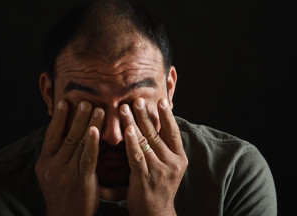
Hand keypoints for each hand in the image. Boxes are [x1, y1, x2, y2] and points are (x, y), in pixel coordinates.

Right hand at [34, 100, 104, 215]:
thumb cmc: (62, 193)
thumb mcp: (51, 173)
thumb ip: (57, 155)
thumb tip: (65, 132)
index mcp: (44, 163)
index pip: (51, 135)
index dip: (58, 118)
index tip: (64, 102)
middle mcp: (52, 166)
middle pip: (66, 136)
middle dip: (77, 117)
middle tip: (85, 101)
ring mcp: (66, 173)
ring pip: (78, 143)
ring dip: (88, 124)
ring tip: (97, 109)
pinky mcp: (81, 180)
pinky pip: (87, 157)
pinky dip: (92, 142)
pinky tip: (96, 130)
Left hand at [119, 98, 187, 215]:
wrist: (156, 214)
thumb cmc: (159, 186)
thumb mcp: (169, 166)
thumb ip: (164, 148)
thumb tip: (156, 125)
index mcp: (180, 158)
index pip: (174, 132)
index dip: (167, 116)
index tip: (160, 100)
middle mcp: (172, 163)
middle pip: (157, 133)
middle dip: (145, 115)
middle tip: (136, 99)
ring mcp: (159, 170)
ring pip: (145, 141)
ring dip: (133, 123)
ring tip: (125, 109)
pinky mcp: (145, 178)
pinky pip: (136, 156)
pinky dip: (131, 141)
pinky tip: (126, 130)